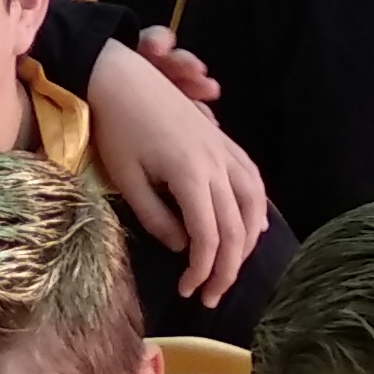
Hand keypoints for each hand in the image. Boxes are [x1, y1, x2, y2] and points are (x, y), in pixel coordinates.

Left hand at [81, 38, 266, 308]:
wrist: (121, 77)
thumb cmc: (116, 128)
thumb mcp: (127, 180)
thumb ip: (157, 218)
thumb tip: (183, 247)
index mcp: (190, 175)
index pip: (209, 237)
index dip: (203, 271)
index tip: (188, 291)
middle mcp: (216, 164)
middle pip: (236, 228)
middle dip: (227, 268)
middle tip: (210, 296)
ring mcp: (225, 150)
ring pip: (254, 204)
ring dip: (247, 242)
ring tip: (231, 268)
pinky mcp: (224, 141)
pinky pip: (253, 180)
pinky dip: (257, 208)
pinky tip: (252, 227)